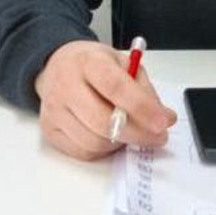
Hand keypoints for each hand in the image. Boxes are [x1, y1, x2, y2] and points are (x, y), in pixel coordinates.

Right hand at [32, 41, 176, 160]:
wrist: (57, 67)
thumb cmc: (93, 66)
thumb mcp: (123, 64)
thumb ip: (145, 90)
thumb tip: (166, 118)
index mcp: (88, 62)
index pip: (115, 86)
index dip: (141, 107)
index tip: (162, 123)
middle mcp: (66, 85)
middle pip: (103, 121)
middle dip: (137, 134)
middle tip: (157, 137)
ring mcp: (54, 110)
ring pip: (95, 141)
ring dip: (121, 143)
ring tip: (129, 131)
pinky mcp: (49, 130)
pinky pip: (83, 152)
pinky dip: (103, 149)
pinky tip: (109, 136)